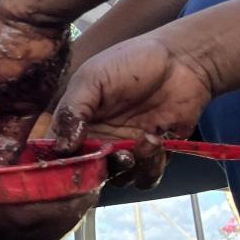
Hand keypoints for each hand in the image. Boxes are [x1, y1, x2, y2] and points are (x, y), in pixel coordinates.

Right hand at [51, 35, 216, 188]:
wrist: (182, 59)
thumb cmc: (132, 61)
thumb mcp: (91, 78)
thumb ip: (71, 110)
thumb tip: (61, 148)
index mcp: (76, 123)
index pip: (58, 155)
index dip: (61, 166)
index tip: (73, 165)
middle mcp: (97, 141)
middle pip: (87, 175)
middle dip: (101, 171)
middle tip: (116, 155)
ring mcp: (125, 150)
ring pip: (117, 179)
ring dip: (130, 167)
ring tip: (146, 140)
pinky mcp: (153, 156)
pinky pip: (145, 178)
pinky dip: (151, 167)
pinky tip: (158, 139)